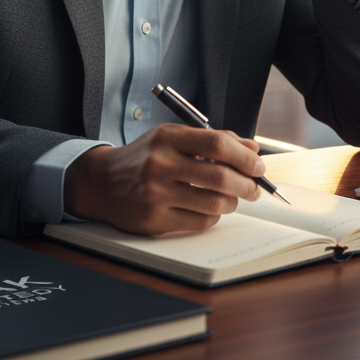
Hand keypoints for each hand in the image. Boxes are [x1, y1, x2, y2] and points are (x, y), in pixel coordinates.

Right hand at [62, 124, 263, 234]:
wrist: (101, 182)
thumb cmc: (144, 157)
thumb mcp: (173, 138)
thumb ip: (213, 140)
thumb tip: (251, 149)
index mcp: (168, 138)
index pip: (217, 143)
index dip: (244, 156)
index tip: (257, 164)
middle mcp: (161, 164)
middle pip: (220, 176)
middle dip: (247, 184)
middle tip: (254, 187)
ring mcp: (156, 194)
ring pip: (214, 202)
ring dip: (233, 202)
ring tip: (233, 198)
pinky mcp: (154, 219)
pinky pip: (200, 221)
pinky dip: (214, 215)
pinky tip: (211, 208)